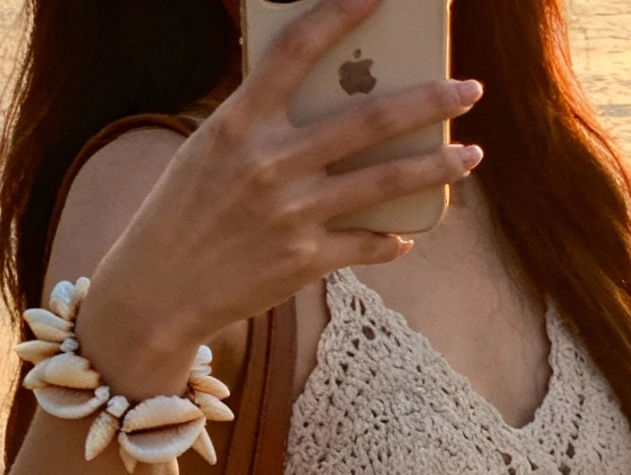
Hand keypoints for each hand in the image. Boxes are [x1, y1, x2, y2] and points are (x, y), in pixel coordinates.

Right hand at [81, 0, 482, 378]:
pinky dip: (392, 238)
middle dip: (429, 101)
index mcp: (239, 122)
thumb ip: (264, 121)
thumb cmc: (186, 211)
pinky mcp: (304, 260)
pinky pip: (366, 242)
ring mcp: (292, 214)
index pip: (297, 49)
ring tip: (471, 154)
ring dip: (436, 166)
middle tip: (470, 89)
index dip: (341, 14)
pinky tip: (409, 233)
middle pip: (368, 119)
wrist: (159, 290)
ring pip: (384, 181)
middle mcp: (269, 163)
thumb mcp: (210, 149)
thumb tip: (334, 102)